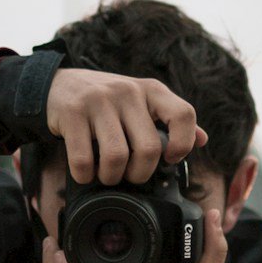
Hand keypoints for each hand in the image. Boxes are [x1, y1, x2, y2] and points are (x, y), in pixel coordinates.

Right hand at [45, 67, 206, 184]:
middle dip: (140, 174)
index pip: (183, 114)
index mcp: (151, 90)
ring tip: (107, 175)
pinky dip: (85, 175)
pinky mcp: (73, 112)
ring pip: (117, 157)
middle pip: (149, 148)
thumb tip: (202, 139)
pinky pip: (84, 160)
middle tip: (130, 176)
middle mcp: (128, 91)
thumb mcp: (141, 102)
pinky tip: (85, 172)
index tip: (171, 158)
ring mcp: (99, 100)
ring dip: (111, 177)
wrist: (58, 85)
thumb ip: (170, 120)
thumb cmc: (107, 101)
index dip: (183, 143)